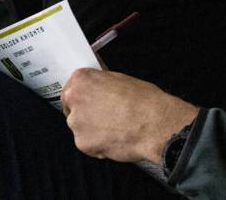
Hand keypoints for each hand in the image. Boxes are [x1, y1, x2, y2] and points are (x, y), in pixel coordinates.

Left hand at [61, 68, 197, 163]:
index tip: (90, 101)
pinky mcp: (83, 143)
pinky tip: (115, 139)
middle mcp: (75, 99)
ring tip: (115, 128)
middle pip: (73, 109)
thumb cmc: (144, 101)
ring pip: (81, 128)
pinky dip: (99, 145)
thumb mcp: (122, 79)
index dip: (83, 97)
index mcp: (82, 80)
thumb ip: (102, 83)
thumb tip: (99, 86)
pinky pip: (88, 145)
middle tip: (106, 116)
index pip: (72, 88)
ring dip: (93, 130)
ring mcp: (77, 123)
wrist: (154, 124)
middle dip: (87, 114)